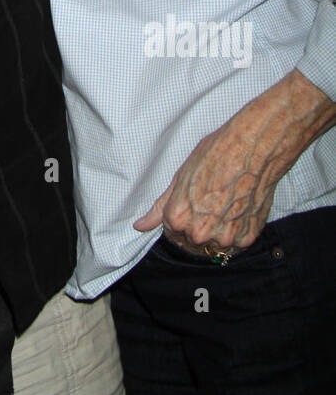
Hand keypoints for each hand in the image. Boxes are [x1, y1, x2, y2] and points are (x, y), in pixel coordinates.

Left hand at [133, 119, 273, 254]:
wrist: (252, 148)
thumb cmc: (216, 155)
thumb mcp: (180, 177)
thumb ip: (160, 207)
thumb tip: (141, 225)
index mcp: (178, 218)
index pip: (171, 233)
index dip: (179, 219)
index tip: (190, 206)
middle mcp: (200, 233)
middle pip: (192, 242)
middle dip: (197, 227)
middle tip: (208, 204)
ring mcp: (225, 238)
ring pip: (214, 246)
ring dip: (217, 232)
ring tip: (223, 206)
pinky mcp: (247, 238)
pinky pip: (235, 244)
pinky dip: (236, 231)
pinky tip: (237, 210)